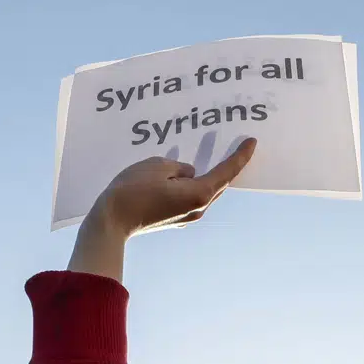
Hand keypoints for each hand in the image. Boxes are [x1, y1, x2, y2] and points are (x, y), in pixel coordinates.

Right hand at [67, 139, 257, 280]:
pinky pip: (190, 197)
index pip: (227, 172)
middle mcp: (198, 209)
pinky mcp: (175, 219)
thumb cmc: (133, 190)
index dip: (240, 156)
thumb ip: (180, 167)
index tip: (252, 142)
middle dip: (227, 166)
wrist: (111, 221)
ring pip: (204, 191)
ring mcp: (187, 217)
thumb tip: (188, 174)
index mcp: (199, 194)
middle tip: (235, 146)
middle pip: (219, 184)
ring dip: (208, 175)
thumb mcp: (158, 166)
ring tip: (209, 157)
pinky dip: (193, 184)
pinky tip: (185, 174)